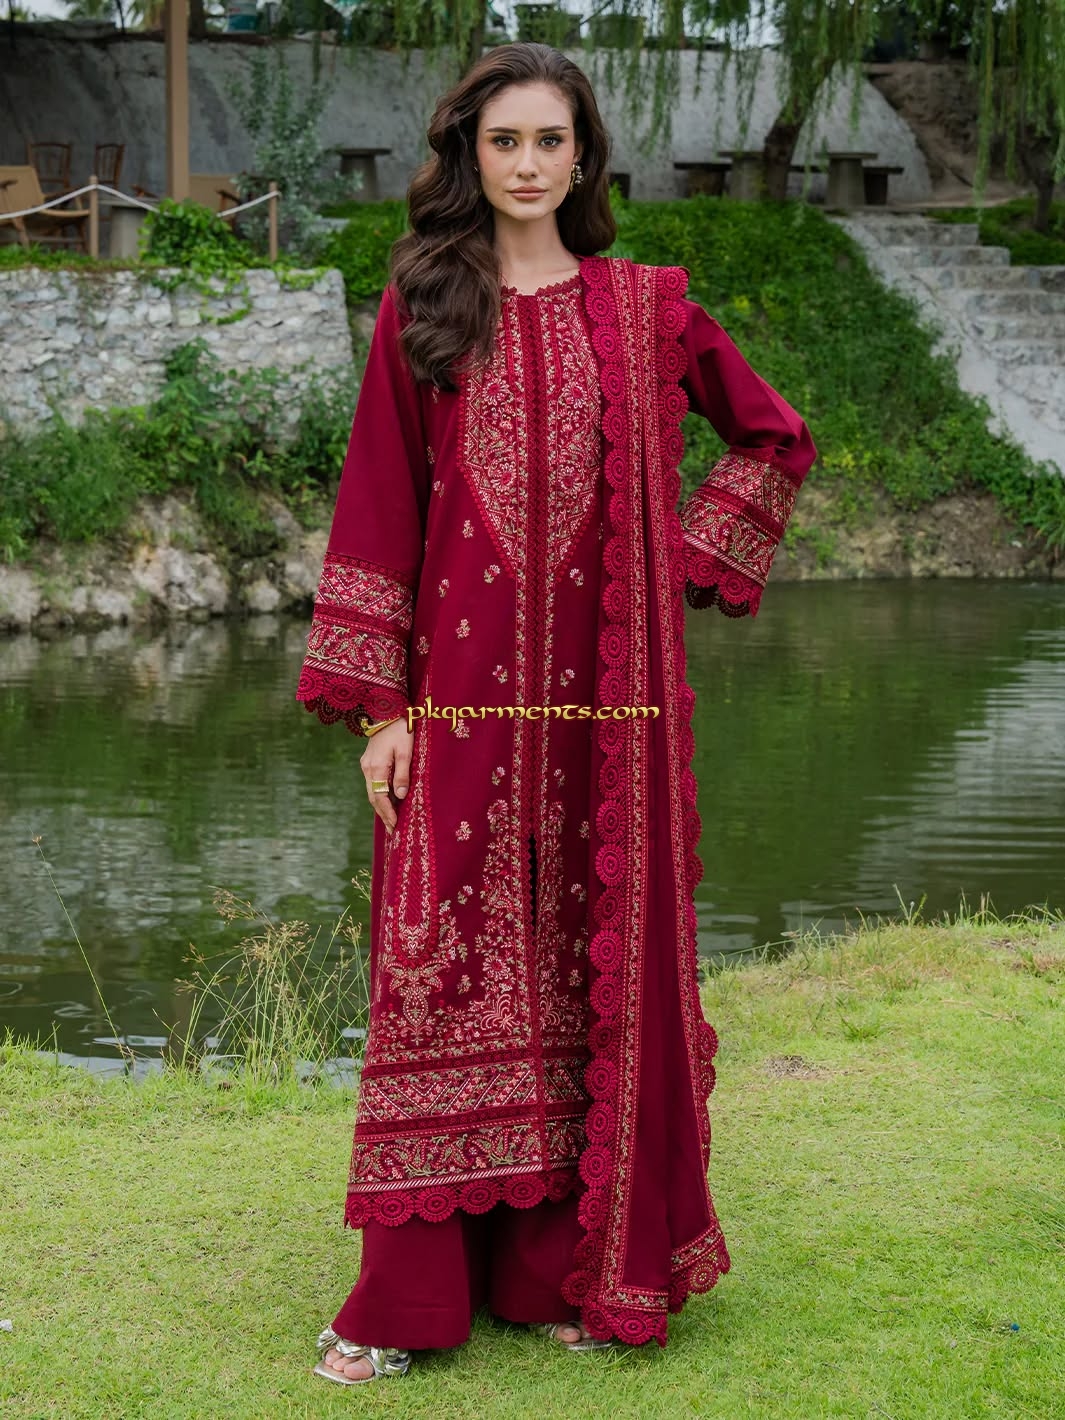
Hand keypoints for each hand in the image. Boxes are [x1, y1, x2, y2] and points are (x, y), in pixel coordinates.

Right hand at [360, 719, 413, 834]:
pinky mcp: (369, 761)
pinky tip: (388, 801)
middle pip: (374, 797)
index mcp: (376, 767)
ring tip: (392, 820)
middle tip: (393, 830)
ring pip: (373, 791)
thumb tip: (400, 795)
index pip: (380, 797)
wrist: (387, 710)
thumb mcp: (406, 751)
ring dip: (381, 806)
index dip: (388, 813)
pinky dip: (380, 795)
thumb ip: (403, 774)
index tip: (395, 826)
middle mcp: (367, 768)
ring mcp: (367, 764)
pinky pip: (374, 783)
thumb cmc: (400, 729)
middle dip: (383, 814)